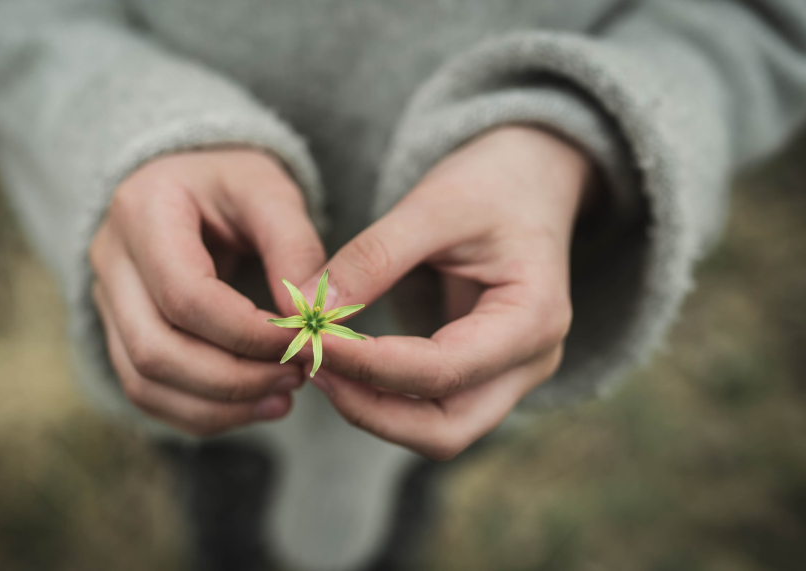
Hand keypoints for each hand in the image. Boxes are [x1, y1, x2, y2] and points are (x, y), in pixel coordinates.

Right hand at [89, 149, 325, 435]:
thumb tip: (314, 320)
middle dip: (234, 380)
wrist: (190, 183)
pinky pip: (147, 393)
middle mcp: (110, 260)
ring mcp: (106, 302)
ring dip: (219, 406)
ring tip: (283, 397)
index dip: (247, 333)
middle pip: (155, 350)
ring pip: (145, 383)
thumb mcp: (271, 191)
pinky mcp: (118, 334)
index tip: (304, 341)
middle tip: (297, 376)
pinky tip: (255, 405)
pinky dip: (202, 413)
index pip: (184, 296)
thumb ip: (295, 248)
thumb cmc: (234, 183)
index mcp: (142, 211)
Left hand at [301, 126, 593, 459]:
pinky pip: (428, 409)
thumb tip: (309, 309)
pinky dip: (380, 397)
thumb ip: (375, 257)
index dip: (369, 365)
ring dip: (370, 410)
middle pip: (445, 430)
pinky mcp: (480, 375)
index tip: (309, 339)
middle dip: (369, 409)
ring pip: (436, 431)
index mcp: (534, 318)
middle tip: (307, 362)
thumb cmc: (490, 183)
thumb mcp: (434, 204)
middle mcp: (530, 363)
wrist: (527, 177)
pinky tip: (338, 362)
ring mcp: (508, 376)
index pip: (444, 371)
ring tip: (315, 360)